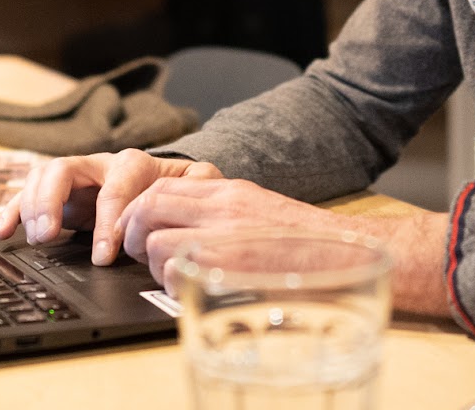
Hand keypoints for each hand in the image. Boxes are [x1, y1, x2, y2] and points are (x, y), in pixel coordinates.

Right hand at [0, 149, 221, 264]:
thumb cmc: (177, 188)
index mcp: (132, 164)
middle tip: (51, 236)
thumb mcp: (196, 184)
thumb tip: (205, 182)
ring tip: (36, 237)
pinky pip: (29, 196)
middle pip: (65, 168)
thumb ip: (203, 181)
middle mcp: (98, 165)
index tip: (105, 254)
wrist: (164, 183)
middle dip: (54, 202)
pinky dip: (14, 211)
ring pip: (42, 177)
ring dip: (33, 205)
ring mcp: (75, 178)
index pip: (115, 186)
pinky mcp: (59, 195)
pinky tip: (3, 232)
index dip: (108, 219)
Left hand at [115, 176, 346, 292]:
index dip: (137, 209)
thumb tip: (183, 223)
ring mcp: (222, 238)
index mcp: (230, 190)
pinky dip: (173, 285)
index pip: (162, 186)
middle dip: (132, 233)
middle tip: (136, 252)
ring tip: (172, 274)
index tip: (134, 227)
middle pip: (148, 209)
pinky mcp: (225, 269)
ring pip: (154, 243)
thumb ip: (222, 212)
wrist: (343, 259)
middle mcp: (222, 208)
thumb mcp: (260, 211)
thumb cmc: (306, 243)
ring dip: (153, 263)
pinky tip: (193, 288)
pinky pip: (173, 274)